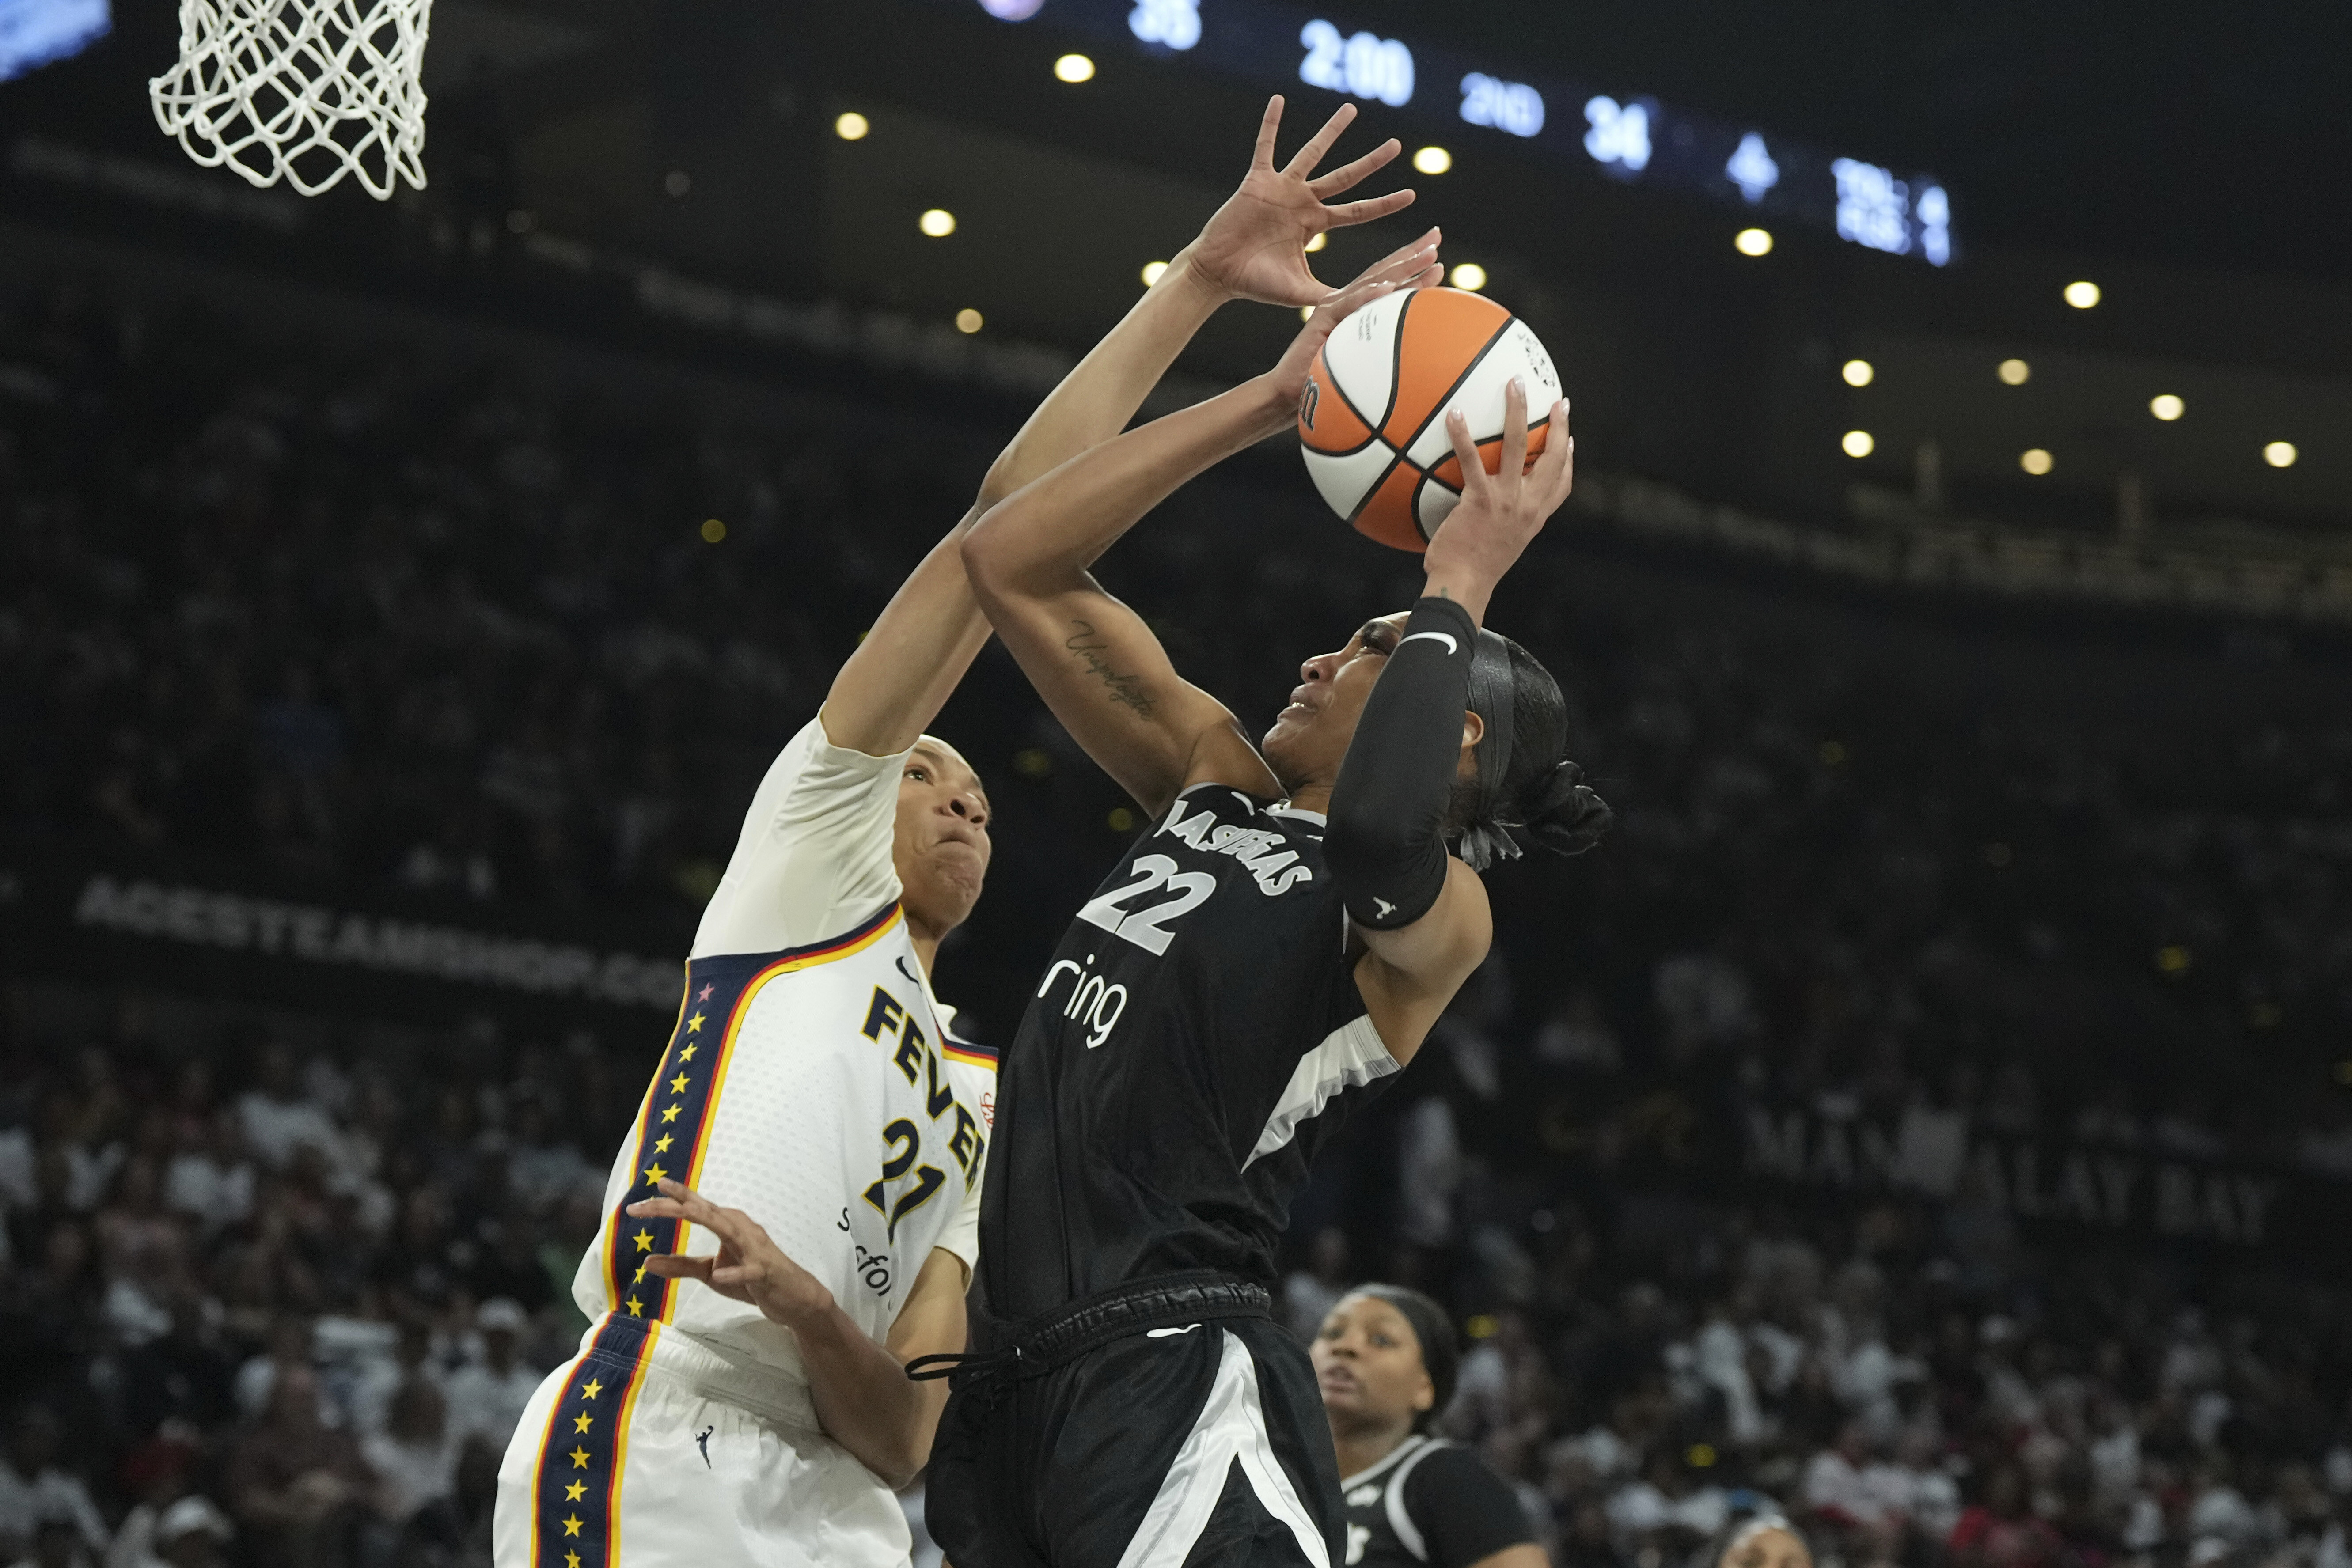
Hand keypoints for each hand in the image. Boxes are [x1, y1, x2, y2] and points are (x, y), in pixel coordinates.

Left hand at [628, 1177, 831, 1330]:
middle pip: (705, 1212)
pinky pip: (749, 1271)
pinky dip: (735, 1273)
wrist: (793, 1297)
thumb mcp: (711, 1273)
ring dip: (708, 1219)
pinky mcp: (765, 1272)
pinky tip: (720, 1276)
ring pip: (730, 1230)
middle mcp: (740, 1228)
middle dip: (676, 1205)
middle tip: (641, 1205)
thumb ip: (682, 1266)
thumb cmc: (750, 1279)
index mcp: (727, 1223)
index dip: (668, 1201)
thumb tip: (647, 1262)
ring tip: (686, 1211)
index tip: (638, 1201)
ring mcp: (754, 1249)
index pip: (695, 1208)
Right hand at [1182, 96, 1417, 307]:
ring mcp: (1281, 189)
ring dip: (1331, 131)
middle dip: (1372, 162)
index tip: (1411, 195)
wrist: (1218, 274)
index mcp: (1314, 224)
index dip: (1384, 204)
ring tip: (1351, 109)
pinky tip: (1278, 100)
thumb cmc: (1256, 284)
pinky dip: (1271, 124)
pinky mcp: (1257, 182)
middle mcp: (1302, 202)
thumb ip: (1334, 297)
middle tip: (1396, 145)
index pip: (1358, 211)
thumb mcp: (1302, 292)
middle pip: (1345, 177)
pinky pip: (1265, 146)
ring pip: (1312, 152)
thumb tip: (1366, 306)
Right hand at [1251, 232, 1445, 427]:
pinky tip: (1389, 287)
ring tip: (1428, 255)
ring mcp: (1333, 308)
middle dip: (1411, 253)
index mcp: (1355, 306)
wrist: (1287, 393)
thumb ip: (1381, 345)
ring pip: (1372, 282)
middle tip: (1436, 238)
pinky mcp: (1321, 321)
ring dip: (1402, 268)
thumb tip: (1414, 348)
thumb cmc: (1323, 379)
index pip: (1386, 278)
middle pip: (1382, 271)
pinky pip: (1349, 307)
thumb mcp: (1362, 358)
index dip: (1410, 261)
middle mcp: (1345, 301)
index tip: (1435, 248)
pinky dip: (1368, 296)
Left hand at [1421, 379, 1573, 621]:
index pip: (1561, 486)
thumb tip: (1485, 512)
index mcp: (1534, 518)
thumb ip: (1498, 524)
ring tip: (1515, 384)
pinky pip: (1472, 459)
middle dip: (1560, 426)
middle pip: (1554, 458)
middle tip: (1559, 401)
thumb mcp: (1498, 547)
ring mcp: (1507, 501)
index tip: (1571, 440)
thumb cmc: (1472, 571)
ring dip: (1518, 410)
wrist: (1463, 587)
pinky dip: (1463, 435)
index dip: (1569, 460)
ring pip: (1520, 445)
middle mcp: (1528, 507)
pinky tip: (1455, 414)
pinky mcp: (1481, 500)